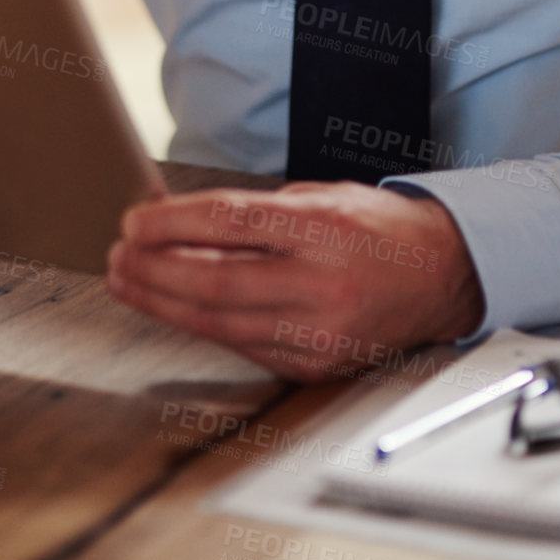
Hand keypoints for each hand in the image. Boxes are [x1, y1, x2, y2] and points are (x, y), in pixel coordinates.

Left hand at [106, 181, 483, 380]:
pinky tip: (174, 309)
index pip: (228, 223)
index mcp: (322, 226)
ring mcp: (319, 330)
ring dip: (163, 303)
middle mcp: (321, 281)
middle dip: (154, 270)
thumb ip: (254, 211)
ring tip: (129, 282)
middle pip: (214, 281)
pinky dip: (202, 326)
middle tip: (118, 256)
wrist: (441, 275)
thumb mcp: (320, 196)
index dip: (170, 224)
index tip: (132, 221)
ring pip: (220, 322)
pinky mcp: (316, 363)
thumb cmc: (375, 227)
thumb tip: (176, 218)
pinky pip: (243, 345)